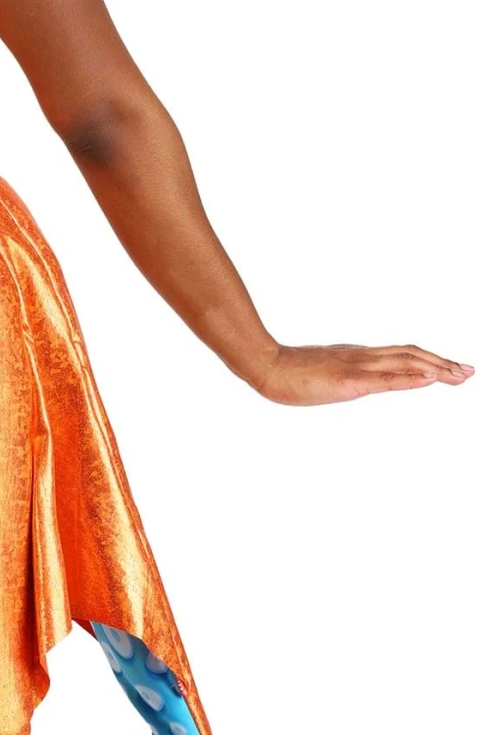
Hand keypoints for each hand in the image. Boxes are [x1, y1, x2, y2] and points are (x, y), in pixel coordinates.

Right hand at [247, 342, 473, 405]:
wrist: (265, 365)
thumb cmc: (286, 373)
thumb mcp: (322, 373)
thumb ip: (341, 374)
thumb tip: (351, 381)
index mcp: (357, 356)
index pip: (402, 354)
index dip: (429, 359)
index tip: (451, 369)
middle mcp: (363, 356)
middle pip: (412, 355)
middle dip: (443, 363)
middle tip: (469, 372)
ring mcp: (357, 366)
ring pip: (406, 363)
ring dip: (437, 368)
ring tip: (460, 375)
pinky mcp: (350, 380)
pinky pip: (387, 379)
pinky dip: (413, 378)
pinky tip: (431, 379)